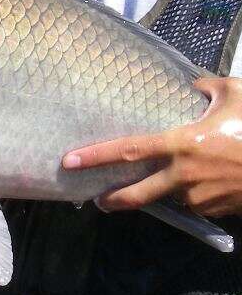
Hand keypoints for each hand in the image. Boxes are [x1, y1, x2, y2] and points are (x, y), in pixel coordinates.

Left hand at [62, 77, 241, 216]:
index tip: (69, 162)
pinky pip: (196, 201)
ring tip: (176, 175)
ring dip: (166, 188)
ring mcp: (200, 198)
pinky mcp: (216, 211)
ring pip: (171, 196)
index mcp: (181, 144)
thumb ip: (207, 86)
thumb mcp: (235, 94)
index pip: (128, 151)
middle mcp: (183, 176)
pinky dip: (193, 192)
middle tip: (98, 200)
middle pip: (136, 194)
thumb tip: (194, 83)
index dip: (95, 156)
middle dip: (113, 200)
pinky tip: (206, 178)